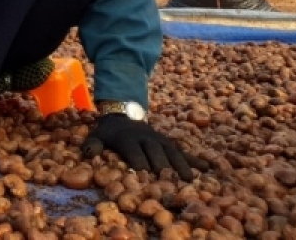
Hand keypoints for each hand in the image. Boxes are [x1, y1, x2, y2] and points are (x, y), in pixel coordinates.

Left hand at [82, 114, 207, 180]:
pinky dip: (194, 159)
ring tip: (189, 180)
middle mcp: (146, 138)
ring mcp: (160, 140)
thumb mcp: (97, 136)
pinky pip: (183, 151)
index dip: (138, 162)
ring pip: (172, 151)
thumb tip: (89, 154)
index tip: (143, 175)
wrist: (123, 114)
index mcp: (127, 138)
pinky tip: (207, 168)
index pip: (134, 150)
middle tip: (169, 181)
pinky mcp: (169, 143)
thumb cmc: (109, 133)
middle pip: (156, 152)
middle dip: (162, 165)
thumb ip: (92, 145)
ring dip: (180, 164)